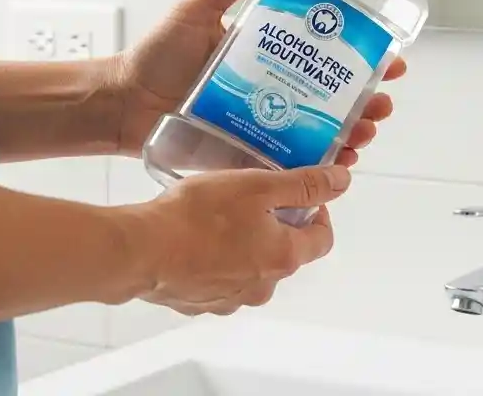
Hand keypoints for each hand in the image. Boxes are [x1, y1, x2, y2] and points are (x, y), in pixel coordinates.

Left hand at [118, 0, 406, 162]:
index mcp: (269, 56)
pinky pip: (290, 163)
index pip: (326, 57)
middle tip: (382, 104)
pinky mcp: (248, 154)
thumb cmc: (156, 55)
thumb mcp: (197, 10)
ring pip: (321, 132)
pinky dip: (317, 165)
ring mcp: (264, 124)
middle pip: (334, 99)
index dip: (363, 60)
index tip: (390, 60)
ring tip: (364, 135)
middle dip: (367, 102)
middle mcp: (273, 91)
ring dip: (351, 134)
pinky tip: (336, 164)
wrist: (123, 101)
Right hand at [135, 165, 349, 315]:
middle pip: (285, 251)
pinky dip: (215, 259)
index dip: (317, 211)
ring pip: (250, 266)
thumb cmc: (199, 216)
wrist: (141, 250)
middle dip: (275, 224)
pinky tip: (195, 236)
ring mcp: (230, 299)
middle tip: (252, 196)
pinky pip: (218, 277)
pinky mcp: (200, 302)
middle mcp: (263, 286)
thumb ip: (304, 184)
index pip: (323, 238)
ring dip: (243, 242)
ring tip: (218, 214)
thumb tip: (341, 181)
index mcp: (284, 257)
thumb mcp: (258, 185)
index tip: (298, 193)